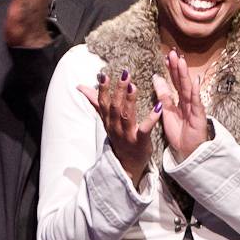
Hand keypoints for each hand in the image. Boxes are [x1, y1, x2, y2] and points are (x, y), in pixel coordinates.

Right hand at [77, 69, 156, 186]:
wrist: (127, 165)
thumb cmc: (119, 138)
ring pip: (126, 115)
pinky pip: (145, 129)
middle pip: (114, 107)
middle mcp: (115, 127)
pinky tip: (158, 107)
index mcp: (107, 120)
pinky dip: (151, 118)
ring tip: (133, 86)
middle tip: (124, 74)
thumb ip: (96, 102)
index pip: (102, 103)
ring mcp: (127, 135)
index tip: (103, 74)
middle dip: (118, 90)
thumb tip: (81, 86)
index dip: (103, 89)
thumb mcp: (106, 120)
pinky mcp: (140, 141)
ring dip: (129, 100)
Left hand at [153, 50, 209, 160]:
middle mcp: (188, 101)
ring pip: (188, 89)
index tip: (167, 56)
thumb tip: (156, 77)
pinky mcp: (198, 117)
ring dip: (185, 75)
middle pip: (181, 82)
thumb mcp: (167, 112)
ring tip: (182, 62)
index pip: (174, 81)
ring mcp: (194, 108)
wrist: (188, 151)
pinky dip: (195, 92)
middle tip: (174, 53)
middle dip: (178, 67)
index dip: (171, 69)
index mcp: (179, 100)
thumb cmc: (180, 132)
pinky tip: (195, 82)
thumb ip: (163, 95)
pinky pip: (196, 103)